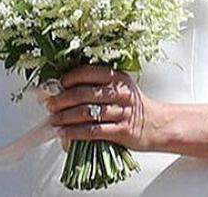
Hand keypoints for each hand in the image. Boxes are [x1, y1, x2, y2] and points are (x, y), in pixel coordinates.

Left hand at [41, 64, 171, 152]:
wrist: (158, 125)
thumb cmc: (132, 106)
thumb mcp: (119, 89)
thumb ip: (95, 87)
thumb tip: (62, 91)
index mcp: (117, 77)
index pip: (87, 73)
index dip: (67, 79)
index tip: (54, 86)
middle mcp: (120, 92)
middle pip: (83, 94)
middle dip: (61, 100)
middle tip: (49, 105)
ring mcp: (122, 112)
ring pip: (86, 113)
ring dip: (64, 118)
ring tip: (53, 121)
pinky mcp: (122, 131)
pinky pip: (93, 131)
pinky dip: (75, 133)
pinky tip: (64, 134)